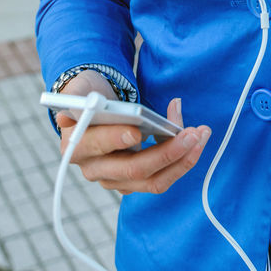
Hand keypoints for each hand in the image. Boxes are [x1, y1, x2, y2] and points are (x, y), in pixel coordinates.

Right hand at [56, 72, 210, 194]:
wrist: (98, 109)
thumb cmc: (91, 97)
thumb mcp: (81, 89)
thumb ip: (76, 97)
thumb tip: (69, 113)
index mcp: (77, 146)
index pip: (97, 147)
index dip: (116, 139)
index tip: (137, 131)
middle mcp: (95, 169)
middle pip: (133, 170)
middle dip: (166, 152)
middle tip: (191, 134)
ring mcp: (117, 180)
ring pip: (153, 180)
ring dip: (183, 160)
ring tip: (201, 134)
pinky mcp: (136, 181)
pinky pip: (163, 178)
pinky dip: (183, 160)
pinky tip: (197, 139)